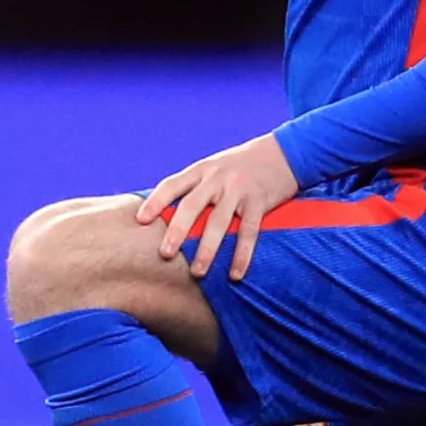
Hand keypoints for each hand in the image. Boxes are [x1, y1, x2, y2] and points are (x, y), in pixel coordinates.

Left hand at [137, 134, 299, 281]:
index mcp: (202, 170)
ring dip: (208, 250)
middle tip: (165, 254)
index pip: (173, 185)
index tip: (140, 220)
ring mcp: (239, 189)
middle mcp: (217, 178)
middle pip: (192, 206)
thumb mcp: (214, 167)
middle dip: (177, 231)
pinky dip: (242, 254)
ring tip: (197, 273)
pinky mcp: (260, 201)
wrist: (284, 152)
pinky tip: (235, 274)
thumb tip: (165, 216)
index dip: (156, 202)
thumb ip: (194, 187)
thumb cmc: (241, 165)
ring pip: (219, 222)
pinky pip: (249, 232)